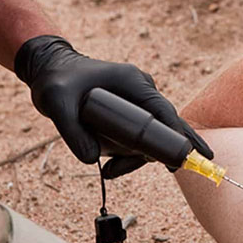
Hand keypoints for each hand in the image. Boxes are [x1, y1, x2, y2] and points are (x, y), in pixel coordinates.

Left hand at [14, 35, 211, 169]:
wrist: (51, 72)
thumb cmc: (56, 81)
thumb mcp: (57, 103)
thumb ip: (72, 131)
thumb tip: (93, 161)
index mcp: (133, 82)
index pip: (164, 113)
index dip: (179, 136)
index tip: (191, 156)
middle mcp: (141, 92)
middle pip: (164, 128)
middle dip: (161, 153)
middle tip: (145, 170)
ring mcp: (137, 104)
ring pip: (149, 139)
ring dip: (134, 159)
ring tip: (108, 171)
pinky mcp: (130, 115)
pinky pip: (138, 140)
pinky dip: (129, 156)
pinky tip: (110, 167)